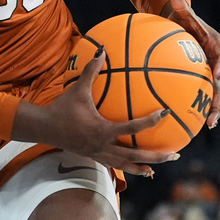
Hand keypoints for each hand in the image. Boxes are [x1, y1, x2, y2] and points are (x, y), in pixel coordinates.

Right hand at [12, 53, 179, 175]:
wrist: (44, 128)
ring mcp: (99, 154)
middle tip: (175, 153)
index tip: (164, 113)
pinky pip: (115, 165)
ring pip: (126, 165)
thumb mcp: (77, 89)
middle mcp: (103, 146)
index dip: (151, 121)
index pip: (132, 128)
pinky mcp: (94, 157)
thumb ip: (91, 71)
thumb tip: (102, 51)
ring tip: (159, 167)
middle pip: (135, 155)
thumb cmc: (62, 108)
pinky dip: (128, 167)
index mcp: (102, 130)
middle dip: (156, 156)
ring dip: (144, 167)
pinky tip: (137, 166)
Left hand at [165, 0, 219, 128]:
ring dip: (217, 108)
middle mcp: (219, 59)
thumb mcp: (181, 11)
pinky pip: (206, 96)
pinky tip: (194, 124)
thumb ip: (179, 3)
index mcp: (216, 43)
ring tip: (210, 124)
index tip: (216, 72)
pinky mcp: (204, 79)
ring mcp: (213, 71)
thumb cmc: (181, 18)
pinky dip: (203, 109)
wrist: (182, 26)